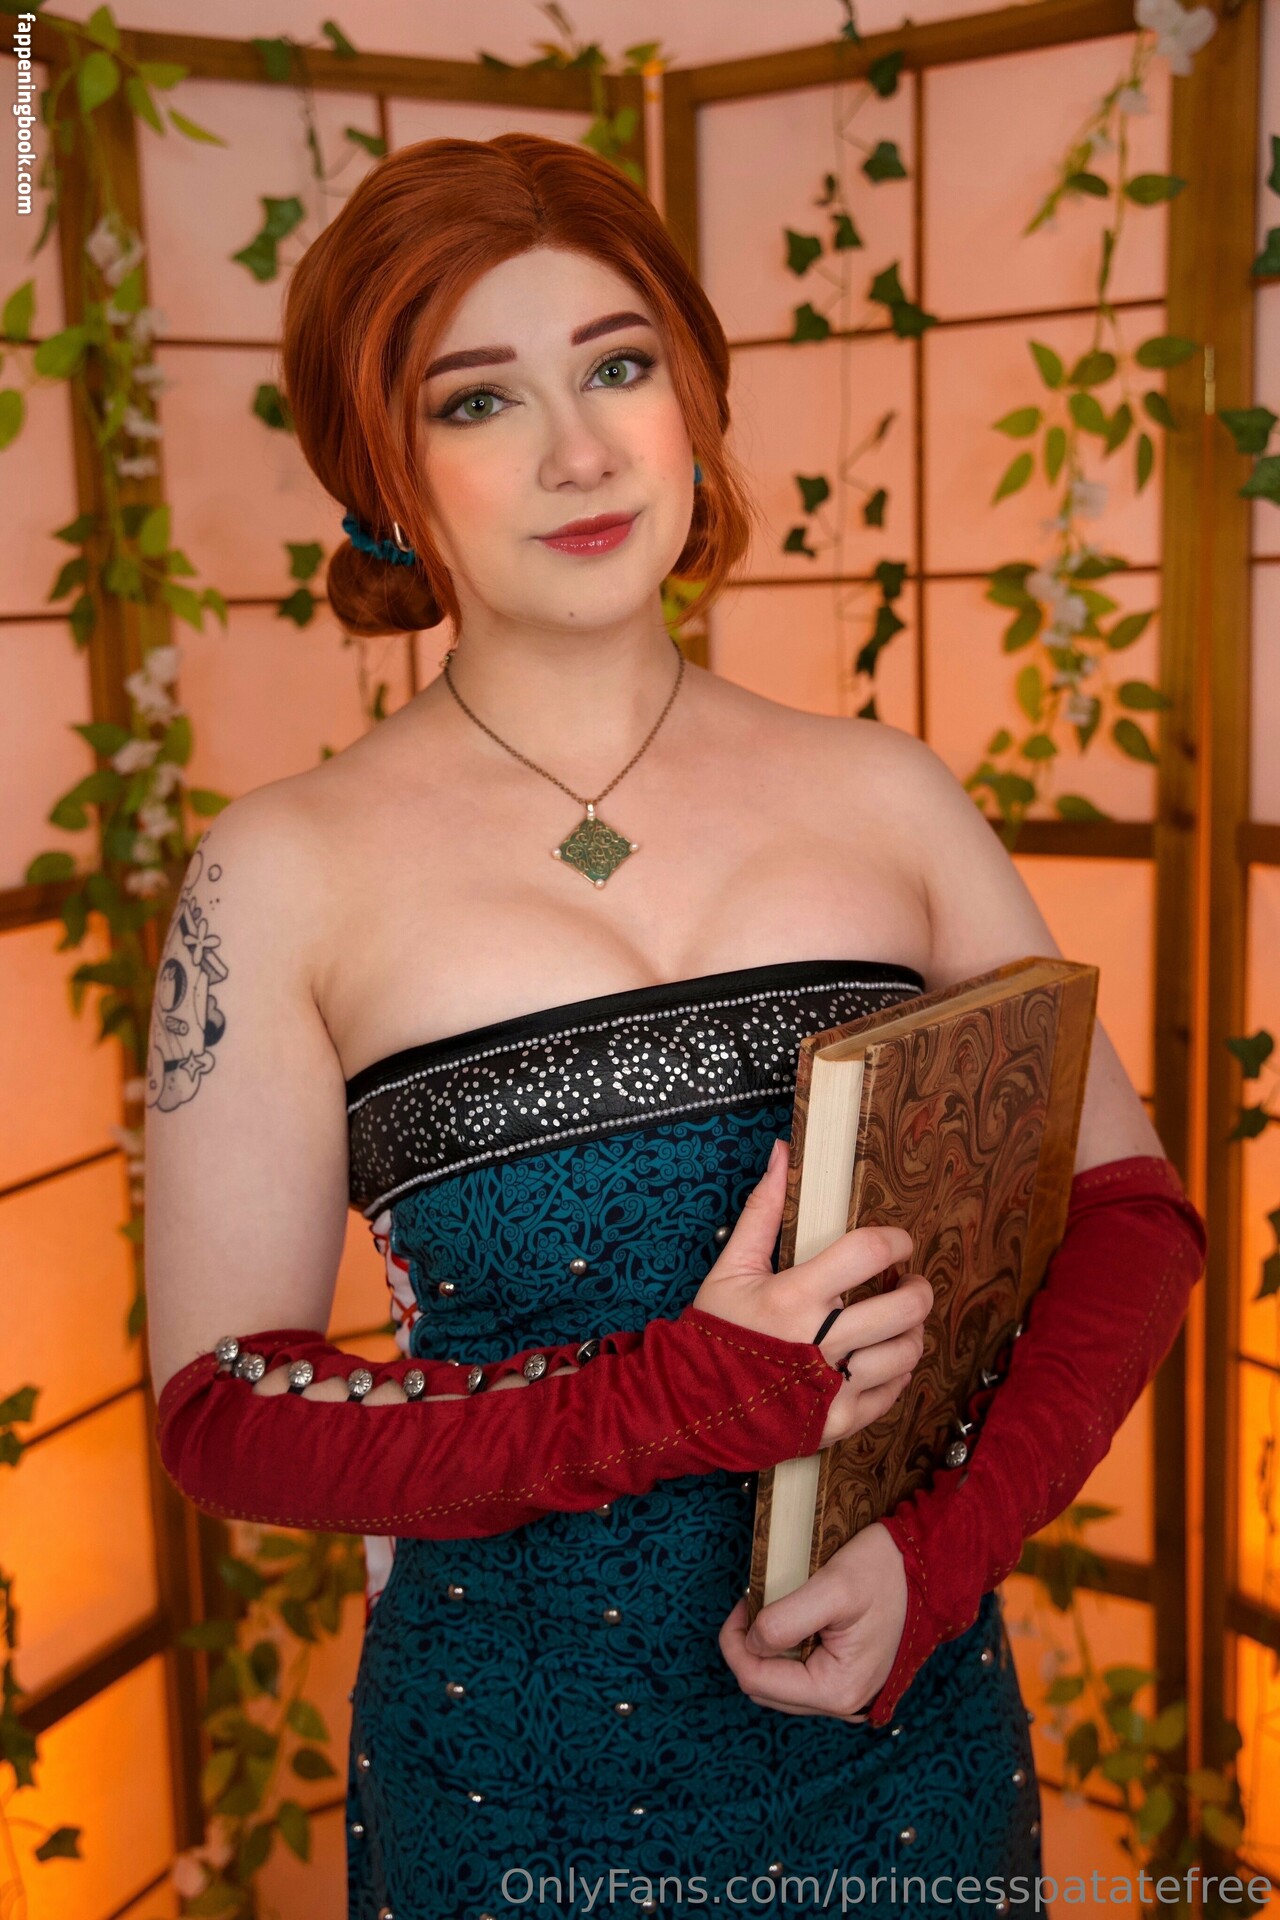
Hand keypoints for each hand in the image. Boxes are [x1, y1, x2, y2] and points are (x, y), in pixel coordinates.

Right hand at [692, 1136, 932, 1448]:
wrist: (691, 1406)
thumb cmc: (714, 1330)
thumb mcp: (731, 1267)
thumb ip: (763, 1210)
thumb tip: (783, 1152)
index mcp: (794, 1297)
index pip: (869, 1253)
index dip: (896, 1241)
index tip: (899, 1243)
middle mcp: (820, 1342)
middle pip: (904, 1309)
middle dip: (918, 1289)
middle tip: (909, 1283)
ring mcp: (832, 1388)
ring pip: (907, 1352)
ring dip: (910, 1332)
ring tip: (897, 1323)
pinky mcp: (838, 1423)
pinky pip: (893, 1393)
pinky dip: (897, 1372)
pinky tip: (880, 1358)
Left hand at [718, 1521, 907, 1723]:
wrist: (928, 1567)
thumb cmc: (883, 1572)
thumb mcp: (833, 1588)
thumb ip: (785, 1620)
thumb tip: (751, 1642)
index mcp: (836, 1689)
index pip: (756, 1681)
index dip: (734, 1642)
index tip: (743, 1599)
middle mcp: (841, 1704)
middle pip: (764, 1688)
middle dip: (747, 1647)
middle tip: (753, 1601)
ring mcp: (845, 1695)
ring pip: (778, 1685)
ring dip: (765, 1649)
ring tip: (772, 1607)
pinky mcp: (847, 1680)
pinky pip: (799, 1677)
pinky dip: (785, 1651)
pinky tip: (793, 1620)